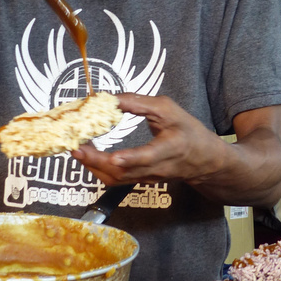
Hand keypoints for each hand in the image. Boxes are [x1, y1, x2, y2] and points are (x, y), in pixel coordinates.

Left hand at [73, 95, 280, 205]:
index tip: (114, 157)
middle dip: (97, 162)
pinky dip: (97, 169)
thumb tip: (110, 98)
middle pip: (124, 172)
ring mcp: (146, 178)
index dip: (131, 158)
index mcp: (170, 148)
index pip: (149, 157)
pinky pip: (114, 179)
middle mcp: (157, 168)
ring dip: (92, 166)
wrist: (204, 162)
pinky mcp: (139, 181)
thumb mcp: (169, 110)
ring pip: (116, 179)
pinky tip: (86, 155)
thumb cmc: (188, 132)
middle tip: (77, 148)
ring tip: (76, 149)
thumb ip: (140, 103)